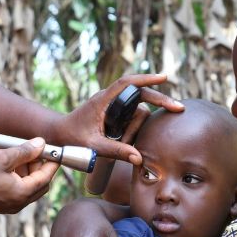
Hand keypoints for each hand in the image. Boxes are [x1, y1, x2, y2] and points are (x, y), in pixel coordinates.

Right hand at [0, 139, 58, 212]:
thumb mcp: (2, 157)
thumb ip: (25, 151)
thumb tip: (41, 144)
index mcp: (22, 194)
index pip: (46, 177)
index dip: (52, 161)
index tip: (54, 149)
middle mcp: (19, 203)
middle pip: (40, 184)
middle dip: (40, 166)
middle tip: (34, 150)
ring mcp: (9, 206)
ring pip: (28, 187)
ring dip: (28, 170)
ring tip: (17, 153)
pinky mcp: (0, 204)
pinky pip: (17, 190)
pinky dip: (17, 177)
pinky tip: (7, 164)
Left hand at [51, 74, 182, 164]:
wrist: (58, 135)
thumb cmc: (72, 139)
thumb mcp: (94, 147)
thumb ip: (115, 152)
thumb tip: (139, 158)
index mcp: (103, 100)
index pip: (128, 83)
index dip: (147, 78)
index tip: (165, 78)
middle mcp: (109, 98)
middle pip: (140, 93)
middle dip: (159, 99)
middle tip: (178, 108)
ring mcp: (111, 104)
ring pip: (136, 108)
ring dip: (139, 123)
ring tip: (125, 141)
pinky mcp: (112, 111)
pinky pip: (131, 114)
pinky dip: (136, 123)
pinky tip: (133, 135)